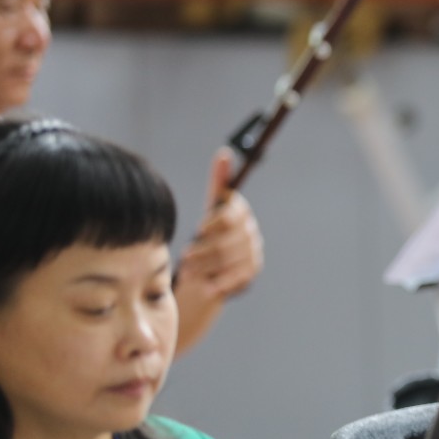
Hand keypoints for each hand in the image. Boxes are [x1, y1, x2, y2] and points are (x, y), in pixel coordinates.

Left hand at [174, 148, 263, 354]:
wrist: (205, 271)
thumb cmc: (203, 237)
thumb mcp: (208, 211)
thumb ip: (218, 183)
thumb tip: (225, 153)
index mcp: (240, 211)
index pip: (229, 216)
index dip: (211, 226)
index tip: (197, 232)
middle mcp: (250, 229)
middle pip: (228, 240)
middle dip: (203, 251)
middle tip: (185, 259)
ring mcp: (253, 250)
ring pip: (229, 259)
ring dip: (206, 267)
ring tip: (189, 272)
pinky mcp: (252, 270)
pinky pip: (237, 276)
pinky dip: (219, 281)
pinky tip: (206, 284)